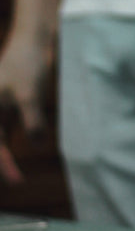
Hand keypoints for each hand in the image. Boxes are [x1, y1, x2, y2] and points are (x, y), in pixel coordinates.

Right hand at [0, 35, 52, 183]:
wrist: (32, 44)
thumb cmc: (28, 67)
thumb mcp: (31, 94)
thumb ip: (32, 119)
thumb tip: (35, 144)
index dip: (5, 165)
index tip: (18, 183)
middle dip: (0, 165)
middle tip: (14, 185)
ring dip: (2, 160)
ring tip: (12, 181)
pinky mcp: (8, 114)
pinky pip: (5, 138)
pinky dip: (7, 151)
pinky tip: (13, 166)